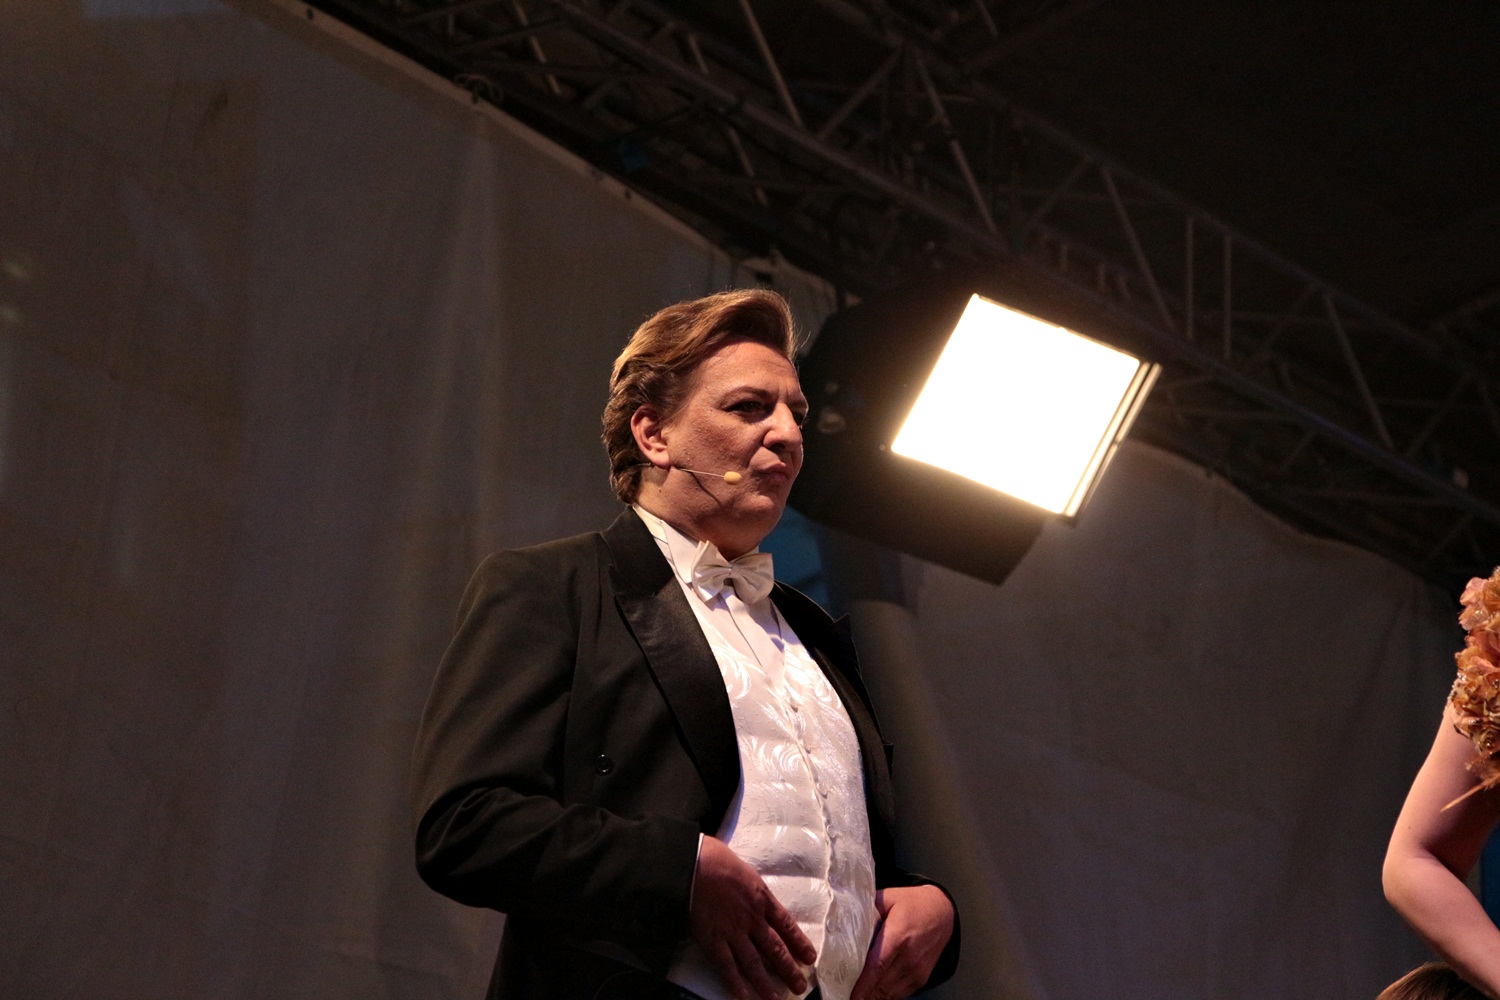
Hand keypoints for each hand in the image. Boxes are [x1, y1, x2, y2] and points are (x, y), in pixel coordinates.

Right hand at [690, 836, 817, 999]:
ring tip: (777, 999)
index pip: (786, 925)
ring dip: (767, 984)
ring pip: (754, 963)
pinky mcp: (713, 940)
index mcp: (761, 897)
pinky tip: (745, 998)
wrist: (694, 863)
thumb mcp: (744, 870)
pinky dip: (736, 985)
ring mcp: (733, 931)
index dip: (799, 943)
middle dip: (789, 969)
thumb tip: (753, 893)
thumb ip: (752, 888)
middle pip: (775, 949)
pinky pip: (727, 967)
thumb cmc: (715, 858)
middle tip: (800, 986)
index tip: (810, 958)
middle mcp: (752, 918)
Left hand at [849, 885, 954, 999]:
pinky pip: (900, 994)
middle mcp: (909, 957)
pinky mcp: (921, 978)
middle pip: (881, 984)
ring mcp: (917, 970)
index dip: (862, 985)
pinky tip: (872, 993)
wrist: (942, 912)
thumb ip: (867, 909)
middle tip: (846, 993)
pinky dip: (885, 996)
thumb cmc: (913, 904)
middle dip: (863, 993)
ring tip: (857, 996)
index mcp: (898, 935)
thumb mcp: (888, 898)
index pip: (877, 966)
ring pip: (890, 994)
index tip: (850, 994)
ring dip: (873, 996)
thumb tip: (846, 919)